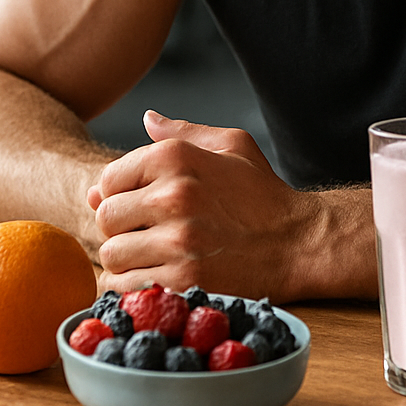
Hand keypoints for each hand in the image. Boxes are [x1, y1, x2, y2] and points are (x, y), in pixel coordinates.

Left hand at [87, 110, 318, 299]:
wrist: (299, 243)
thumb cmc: (263, 194)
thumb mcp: (232, 146)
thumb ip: (183, 131)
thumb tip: (147, 119)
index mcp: (175, 157)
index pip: (108, 179)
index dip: (118, 197)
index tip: (139, 208)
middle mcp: (172, 195)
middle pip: (106, 218)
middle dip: (120, 229)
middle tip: (146, 235)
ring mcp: (177, 241)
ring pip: (112, 255)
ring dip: (126, 261)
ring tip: (153, 258)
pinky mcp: (183, 280)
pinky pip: (127, 286)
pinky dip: (134, 287)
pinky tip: (158, 278)